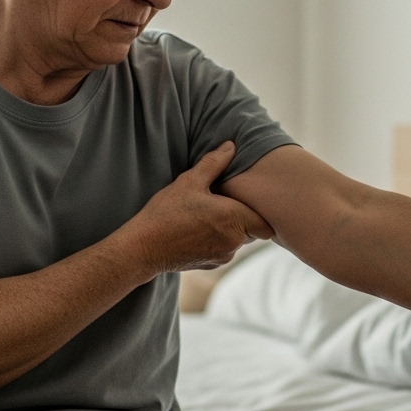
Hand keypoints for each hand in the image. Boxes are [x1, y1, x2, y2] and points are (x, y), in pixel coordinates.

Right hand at [125, 141, 274, 272]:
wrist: (143, 248)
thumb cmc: (166, 213)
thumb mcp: (189, 181)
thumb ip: (214, 163)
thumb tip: (231, 145)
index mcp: (234, 219)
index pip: (266, 223)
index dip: (260, 212)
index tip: (246, 200)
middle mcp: (234, 242)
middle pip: (253, 230)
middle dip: (243, 217)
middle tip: (223, 201)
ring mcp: (223, 256)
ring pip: (238, 240)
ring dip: (230, 228)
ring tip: (207, 214)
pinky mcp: (212, 265)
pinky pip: (225, 250)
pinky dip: (218, 240)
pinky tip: (197, 229)